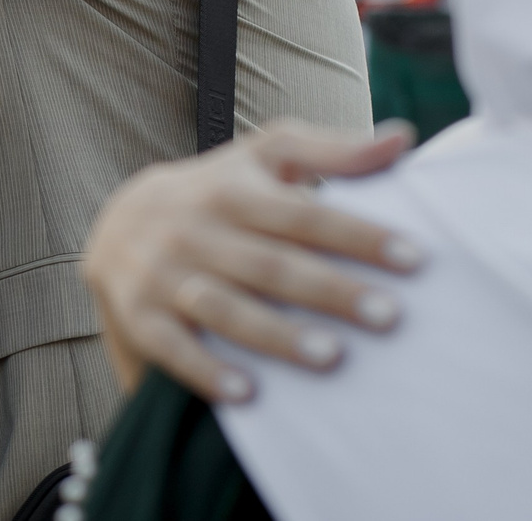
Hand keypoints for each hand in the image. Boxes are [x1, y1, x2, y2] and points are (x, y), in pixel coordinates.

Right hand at [81, 120, 421, 402]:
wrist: (117, 223)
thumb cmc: (216, 191)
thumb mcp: (264, 158)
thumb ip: (332, 151)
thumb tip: (402, 139)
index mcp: (232, 190)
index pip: (304, 214)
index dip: (358, 234)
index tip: (414, 257)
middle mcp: (195, 230)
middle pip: (270, 264)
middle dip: (329, 289)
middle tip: (388, 316)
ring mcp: (163, 274)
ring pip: (224, 306)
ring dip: (276, 334)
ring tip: (332, 357)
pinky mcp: (139, 315)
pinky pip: (172, 346)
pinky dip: (205, 370)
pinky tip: (247, 393)